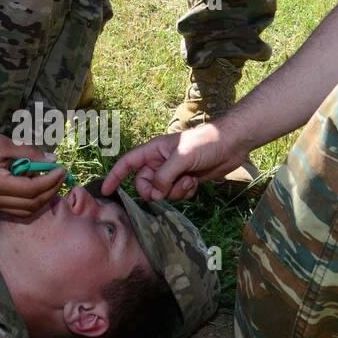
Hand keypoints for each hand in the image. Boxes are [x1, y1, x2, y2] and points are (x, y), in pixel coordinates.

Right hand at [0, 130, 64, 217]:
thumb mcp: (1, 143)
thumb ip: (27, 152)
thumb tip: (51, 159)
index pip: (31, 189)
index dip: (50, 180)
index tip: (62, 168)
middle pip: (32, 204)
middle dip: (51, 190)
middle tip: (60, 175)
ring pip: (26, 210)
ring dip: (42, 198)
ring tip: (50, 180)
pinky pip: (17, 209)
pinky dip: (31, 200)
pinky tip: (36, 185)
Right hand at [102, 123, 249, 201]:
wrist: (231, 144)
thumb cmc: (205, 143)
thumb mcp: (181, 157)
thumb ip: (164, 176)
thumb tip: (155, 194)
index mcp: (153, 151)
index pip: (127, 164)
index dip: (115, 176)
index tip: (105, 191)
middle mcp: (160, 162)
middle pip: (144, 184)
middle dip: (154, 191)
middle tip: (164, 193)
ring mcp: (173, 173)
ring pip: (162, 192)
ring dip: (173, 192)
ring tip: (188, 181)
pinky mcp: (185, 181)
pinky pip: (176, 194)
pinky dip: (184, 193)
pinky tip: (195, 183)